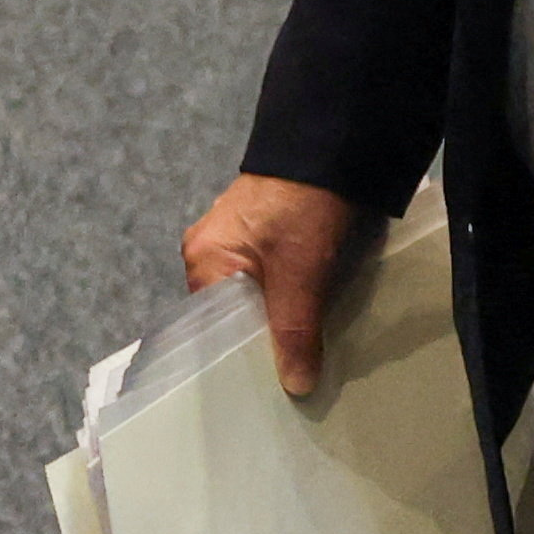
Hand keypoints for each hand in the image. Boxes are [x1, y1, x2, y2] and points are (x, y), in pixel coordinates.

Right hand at [181, 172, 354, 397]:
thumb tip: (295, 387)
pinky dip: (289, 299)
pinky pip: (270, 280)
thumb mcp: (301, 273)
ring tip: (303, 357)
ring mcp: (236, 240)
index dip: (239, 359)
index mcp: (202, 261)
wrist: (330, 143)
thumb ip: (294, 331)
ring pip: (255, 299)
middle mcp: (208, 252)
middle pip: (233, 316)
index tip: (265, 390)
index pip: (210, 331)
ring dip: (279, 321)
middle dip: (262, 343)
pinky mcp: (264, 232)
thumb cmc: (304, 206)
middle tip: (290, 380)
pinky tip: (310, 318)